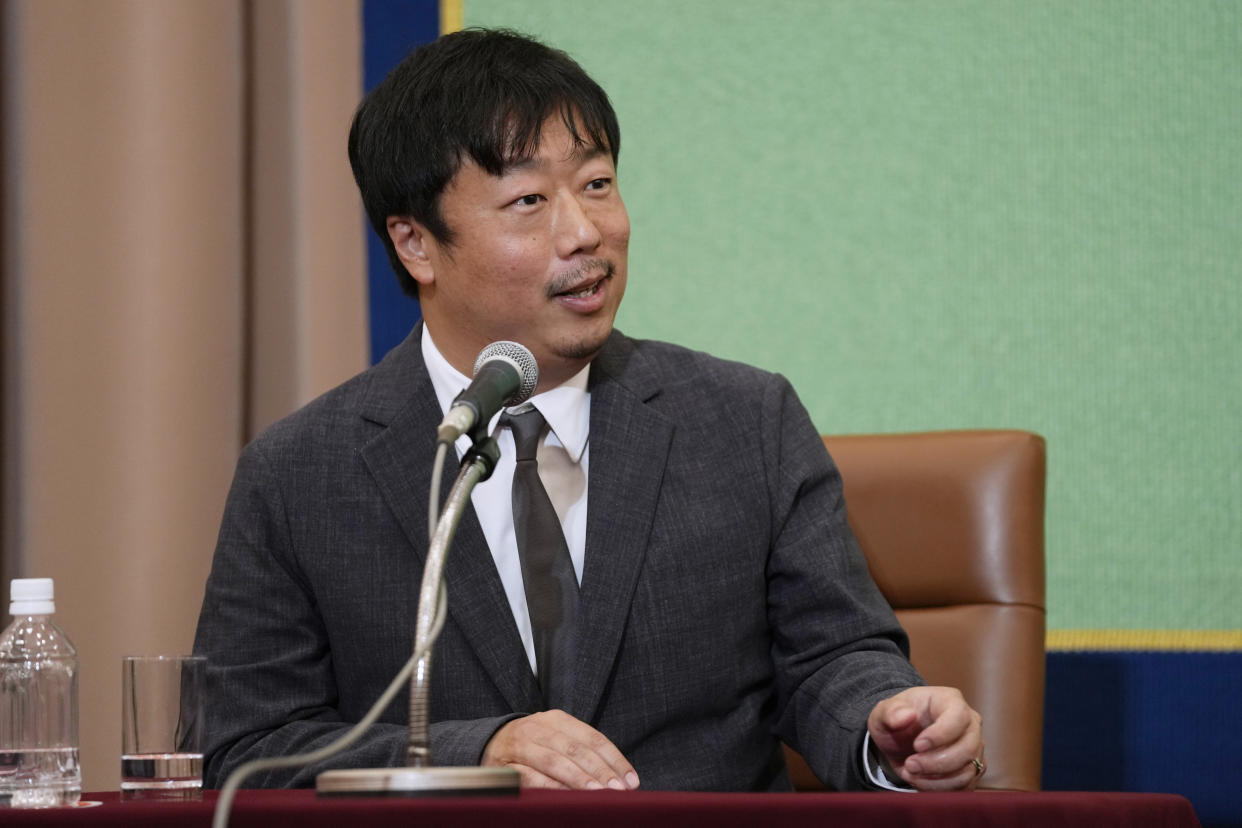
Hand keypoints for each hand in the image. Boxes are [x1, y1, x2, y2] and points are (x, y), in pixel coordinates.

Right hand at [482, 709, 639, 789]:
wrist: (489, 743)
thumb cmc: (534, 745)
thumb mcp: (558, 739)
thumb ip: (583, 753)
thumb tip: (618, 778)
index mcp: (557, 719)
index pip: (592, 738)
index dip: (614, 759)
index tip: (631, 780)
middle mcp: (538, 728)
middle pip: (575, 749)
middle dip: (600, 770)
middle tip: (619, 789)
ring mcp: (520, 746)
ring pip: (554, 761)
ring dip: (578, 779)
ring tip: (598, 793)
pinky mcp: (504, 766)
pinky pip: (530, 778)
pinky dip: (550, 787)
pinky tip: (566, 797)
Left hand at [867, 686, 984, 790]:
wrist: (900, 738)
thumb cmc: (896, 719)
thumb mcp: (884, 712)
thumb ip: (891, 712)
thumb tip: (907, 715)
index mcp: (950, 700)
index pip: (957, 717)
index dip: (939, 735)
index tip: (917, 745)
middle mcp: (970, 723)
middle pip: (967, 748)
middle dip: (936, 762)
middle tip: (910, 765)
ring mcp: (974, 747)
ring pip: (967, 771)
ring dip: (936, 779)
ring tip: (910, 773)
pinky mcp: (972, 769)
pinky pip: (964, 785)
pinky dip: (939, 788)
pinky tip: (919, 780)